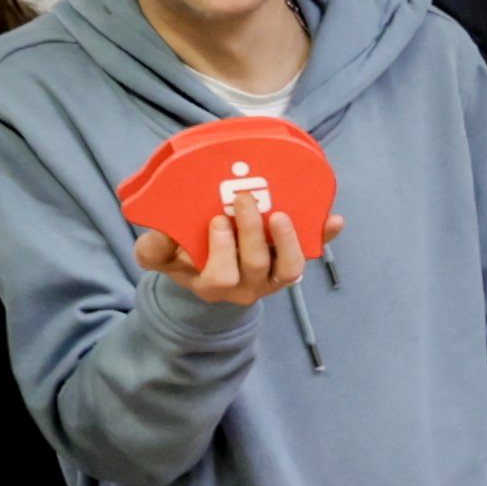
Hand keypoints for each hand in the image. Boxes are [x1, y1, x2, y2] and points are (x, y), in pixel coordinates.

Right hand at [128, 202, 324, 302]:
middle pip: (256, 266)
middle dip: (252, 231)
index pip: (220, 277)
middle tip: (243, 199)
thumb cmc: (185, 258)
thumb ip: (154, 248)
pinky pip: (312, 254)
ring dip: (288, 240)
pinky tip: (332, 221)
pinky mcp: (290, 264)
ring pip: (289, 269)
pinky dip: (322, 237)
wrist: (209, 271)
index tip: (217, 220)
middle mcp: (246, 286)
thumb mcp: (161, 256)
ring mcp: (272, 278)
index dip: (221, 250)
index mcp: (212, 284)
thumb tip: (166, 234)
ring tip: (281, 213)